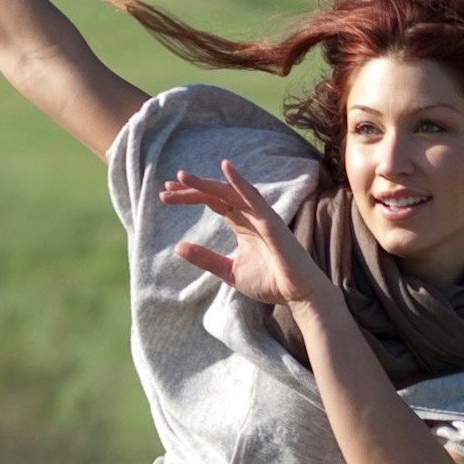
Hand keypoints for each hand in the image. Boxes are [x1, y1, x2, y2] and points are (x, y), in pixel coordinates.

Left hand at [162, 162, 329, 312]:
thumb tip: (177, 247)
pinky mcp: (271, 221)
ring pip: (230, 192)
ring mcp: (261, 216)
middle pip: (216, 194)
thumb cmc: (271, 283)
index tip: (166, 195)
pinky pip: (254, 197)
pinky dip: (241, 182)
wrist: (298, 295)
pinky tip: (226, 168)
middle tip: (167, 186)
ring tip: (181, 178)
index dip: (189, 196)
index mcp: (241, 223)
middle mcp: (249, 214)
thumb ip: (205, 258)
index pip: (212, 202)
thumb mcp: (229, 271)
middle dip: (191, 189)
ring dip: (206, 183)